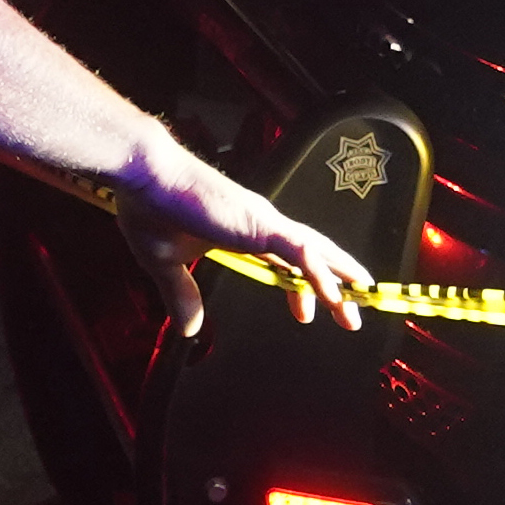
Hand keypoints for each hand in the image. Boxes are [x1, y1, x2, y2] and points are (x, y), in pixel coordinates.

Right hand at [120, 142, 373, 337]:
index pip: (285, 261)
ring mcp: (264, 222)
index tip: (307, 312)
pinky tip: (335, 294)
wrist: (143, 175)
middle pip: (311, 257)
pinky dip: (320, 274)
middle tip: (354, 312)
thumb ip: (183, 296)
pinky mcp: (260, 224)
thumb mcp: (167, 265)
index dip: (302, 286)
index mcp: (242, 231)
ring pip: (315, 254)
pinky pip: (301, 253)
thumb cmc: (151, 207)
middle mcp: (261, 224)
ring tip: (361, 301)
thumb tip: (190, 330)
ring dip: (340, 280)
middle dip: (336, 284)